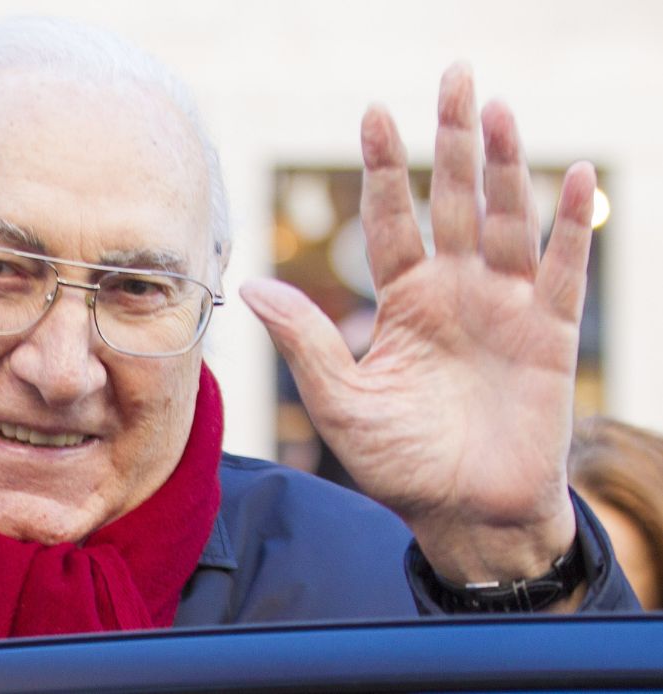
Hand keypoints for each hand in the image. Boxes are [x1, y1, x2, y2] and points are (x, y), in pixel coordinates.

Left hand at [241, 63, 594, 586]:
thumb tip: (255, 284)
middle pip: (455, 201)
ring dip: (505, 166)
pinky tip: (576, 176)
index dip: (385, 171)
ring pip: (507, 221)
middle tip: (454, 74)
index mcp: (403, 302)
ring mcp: (505, 307)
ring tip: (496, 108)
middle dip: (453, 140)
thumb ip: (307, 341)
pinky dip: (572, 225)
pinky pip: (564, 270)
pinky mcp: (549, 333)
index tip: (375, 113)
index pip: (391, 222)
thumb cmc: (400, 462)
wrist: (463, 513)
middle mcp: (455, 291)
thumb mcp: (341, 401)